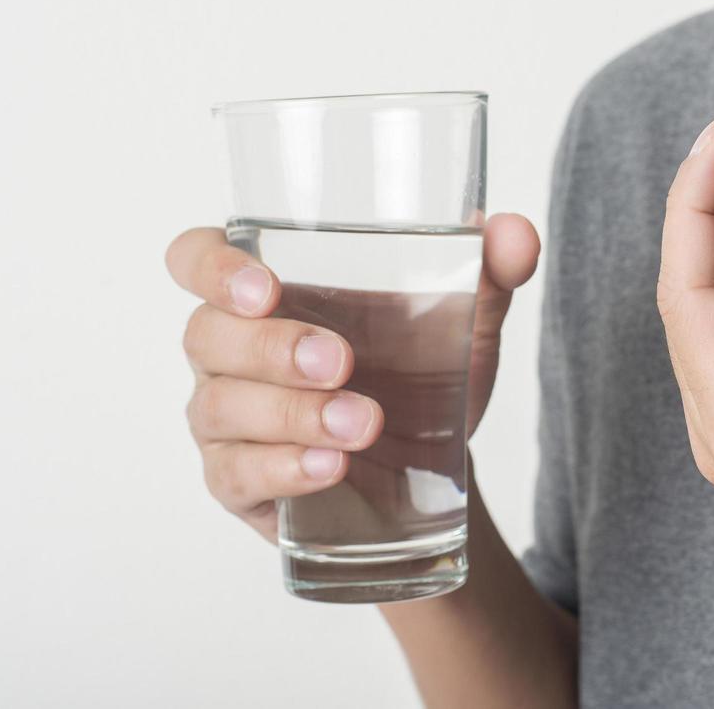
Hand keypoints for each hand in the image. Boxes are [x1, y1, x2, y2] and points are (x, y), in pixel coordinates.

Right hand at [165, 213, 539, 540]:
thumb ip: (490, 270)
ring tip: (363, 423)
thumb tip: (517, 233)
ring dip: (290, 414)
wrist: (433, 465)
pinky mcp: (237, 480)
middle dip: (272, 348)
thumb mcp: (464, 318)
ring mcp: (224, 416)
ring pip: (219, 406)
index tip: (264, 287)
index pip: (195, 257)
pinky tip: (330, 466)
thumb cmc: (422, 369)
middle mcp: (227, 347)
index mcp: (265, 287)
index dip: (212, 266)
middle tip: (341, 362)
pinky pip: (234, 474)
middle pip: (207, 334)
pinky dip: (283, 468)